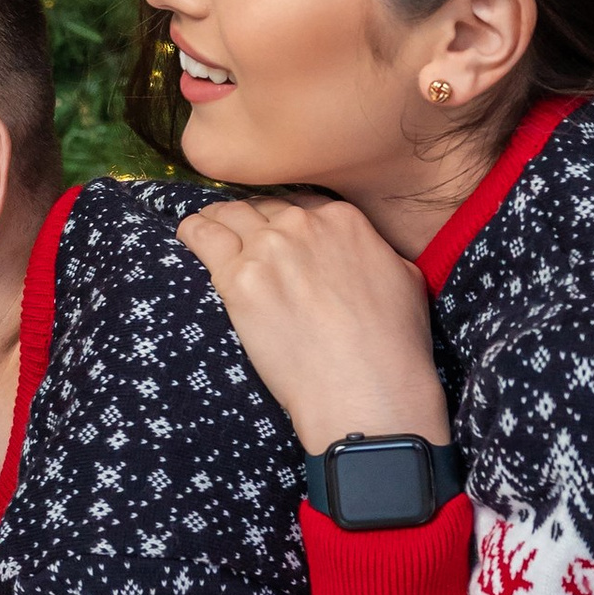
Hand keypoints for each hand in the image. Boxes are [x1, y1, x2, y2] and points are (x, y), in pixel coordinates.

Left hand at [176, 195, 448, 458]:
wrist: (366, 389)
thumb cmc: (393, 346)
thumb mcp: (405, 279)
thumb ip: (377, 252)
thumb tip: (367, 253)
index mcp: (343, 219)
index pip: (303, 206)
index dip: (288, 220)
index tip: (278, 232)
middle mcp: (302, 224)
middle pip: (265, 209)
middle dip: (253, 220)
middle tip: (240, 233)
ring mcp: (268, 249)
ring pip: (230, 215)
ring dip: (218, 218)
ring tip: (207, 225)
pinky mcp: (238, 279)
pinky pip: (203, 238)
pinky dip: (193, 232)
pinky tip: (188, 233)